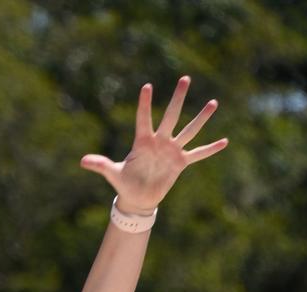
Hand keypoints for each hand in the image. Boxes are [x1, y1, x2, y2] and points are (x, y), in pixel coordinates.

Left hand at [80, 76, 227, 213]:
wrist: (137, 198)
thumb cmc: (124, 183)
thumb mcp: (112, 173)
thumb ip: (100, 164)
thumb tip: (81, 161)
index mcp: (142, 142)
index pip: (143, 119)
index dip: (144, 105)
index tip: (147, 86)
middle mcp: (159, 142)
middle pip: (171, 116)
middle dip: (177, 98)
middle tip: (185, 78)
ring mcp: (171, 151)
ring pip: (189, 131)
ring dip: (201, 118)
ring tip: (213, 102)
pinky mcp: (180, 163)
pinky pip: (198, 154)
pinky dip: (210, 149)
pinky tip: (224, 141)